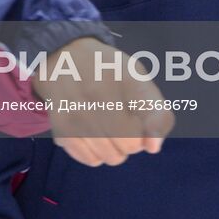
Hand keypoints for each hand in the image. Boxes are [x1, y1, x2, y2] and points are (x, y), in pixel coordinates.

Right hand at [32, 37, 174, 166]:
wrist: (64, 58)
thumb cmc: (109, 71)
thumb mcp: (138, 77)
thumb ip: (157, 112)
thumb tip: (153, 148)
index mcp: (124, 79)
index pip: (151, 121)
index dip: (151, 131)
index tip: (147, 131)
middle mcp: (98, 95)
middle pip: (130, 146)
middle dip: (132, 140)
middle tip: (122, 121)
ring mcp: (77, 114)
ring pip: (111, 157)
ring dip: (114, 148)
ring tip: (106, 126)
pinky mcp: (62, 128)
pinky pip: (91, 160)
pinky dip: (96, 152)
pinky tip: (92, 133)